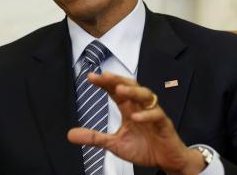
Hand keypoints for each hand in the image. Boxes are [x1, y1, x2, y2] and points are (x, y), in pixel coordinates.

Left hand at [67, 72, 205, 174]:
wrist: (167, 161)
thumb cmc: (143, 148)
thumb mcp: (114, 144)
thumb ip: (94, 138)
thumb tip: (70, 134)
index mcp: (128, 108)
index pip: (116, 91)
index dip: (105, 83)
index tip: (90, 77)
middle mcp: (140, 107)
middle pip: (131, 86)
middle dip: (118, 80)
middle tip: (104, 76)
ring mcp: (153, 114)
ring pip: (145, 95)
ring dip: (133, 91)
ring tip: (119, 90)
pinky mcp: (164, 124)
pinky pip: (157, 115)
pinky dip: (146, 115)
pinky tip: (135, 117)